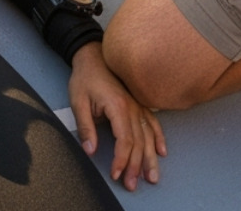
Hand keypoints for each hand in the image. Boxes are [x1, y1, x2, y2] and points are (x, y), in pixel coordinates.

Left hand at [68, 41, 165, 191]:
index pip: (125, 140)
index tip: (116, 173)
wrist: (93, 55)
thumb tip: (90, 150)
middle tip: (132, 184)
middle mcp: (132, 107)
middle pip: (138, 142)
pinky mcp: (139, 104)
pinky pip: (153, 123)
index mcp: (118, 106)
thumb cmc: (85, 77)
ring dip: (150, 158)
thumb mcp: (78, 102)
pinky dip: (158, 138)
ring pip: (148, 136)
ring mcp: (138, 105)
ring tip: (152, 176)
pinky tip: (162, 151)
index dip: (121, 160)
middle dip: (136, 166)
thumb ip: (86, 127)